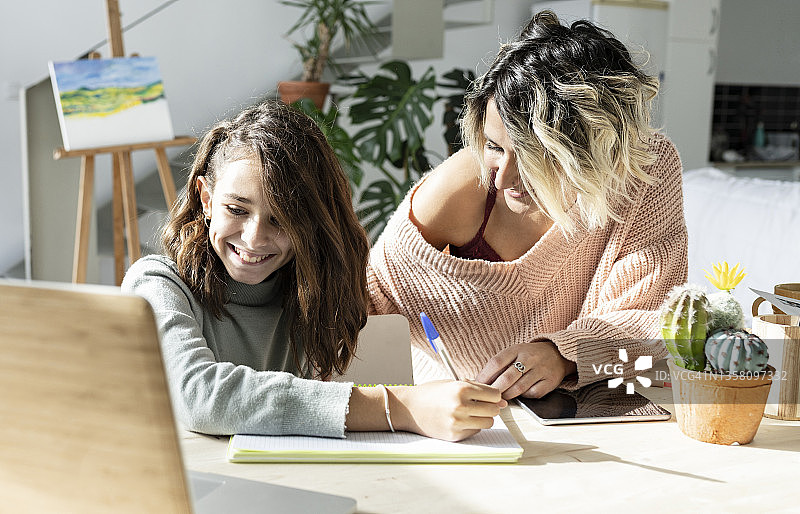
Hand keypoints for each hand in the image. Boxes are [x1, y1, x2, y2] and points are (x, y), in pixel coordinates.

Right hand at [392, 380, 506, 441]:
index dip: (493, 395)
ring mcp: (458, 422)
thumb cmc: (430, 393)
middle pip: (494, 410)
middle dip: (490, 406)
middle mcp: (461, 406)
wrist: (408, 408)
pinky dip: (472, 426)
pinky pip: (476, 431)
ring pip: (488, 423)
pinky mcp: (455, 435)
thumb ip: (478, 389)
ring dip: (483, 418)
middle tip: (480, 404)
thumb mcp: (453, 383)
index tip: (488, 395)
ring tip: (470, 412)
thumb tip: (502, 401)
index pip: (495, 394)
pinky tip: (460, 420)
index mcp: (461, 389)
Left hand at [475, 342, 575, 399]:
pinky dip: (524, 396)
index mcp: (517, 349)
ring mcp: (540, 370)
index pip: (497, 362)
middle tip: (488, 396)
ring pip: (519, 388)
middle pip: (507, 378)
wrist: (558, 354)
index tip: (477, 384)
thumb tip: (480, 381)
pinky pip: (532, 394)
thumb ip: (500, 365)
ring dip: (507, 395)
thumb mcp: (515, 353)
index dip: (485, 375)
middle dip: (495, 389)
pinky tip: (520, 394)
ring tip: (501, 397)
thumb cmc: (530, 356)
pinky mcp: (549, 382)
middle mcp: (529, 358)